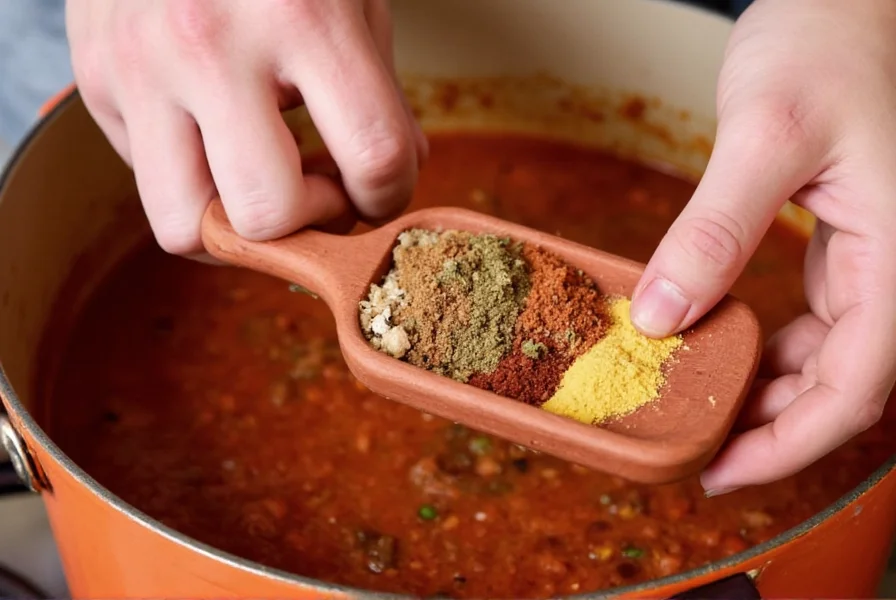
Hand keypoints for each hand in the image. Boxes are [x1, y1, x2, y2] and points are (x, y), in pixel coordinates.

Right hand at [66, 0, 426, 255]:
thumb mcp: (350, 5)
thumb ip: (381, 98)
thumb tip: (393, 180)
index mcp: (301, 15)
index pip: (374, 156)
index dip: (389, 196)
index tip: (377, 192)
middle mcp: (209, 44)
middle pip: (266, 216)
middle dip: (306, 224)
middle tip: (316, 188)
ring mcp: (140, 66)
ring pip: (184, 227)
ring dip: (235, 230)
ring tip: (260, 185)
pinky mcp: (96, 83)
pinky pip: (149, 185)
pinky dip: (192, 185)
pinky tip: (215, 142)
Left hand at [630, 0, 895, 493]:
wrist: (842, 3)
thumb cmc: (827, 46)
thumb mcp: (766, 134)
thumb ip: (715, 230)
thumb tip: (663, 316)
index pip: (855, 390)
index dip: (788, 445)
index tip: (722, 472)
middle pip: (843, 388)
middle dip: (771, 428)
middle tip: (697, 447)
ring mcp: (875, 262)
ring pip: (829, 359)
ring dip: (767, 391)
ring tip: (699, 403)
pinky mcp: (845, 247)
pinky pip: (815, 322)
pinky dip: (769, 348)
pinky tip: (720, 347)